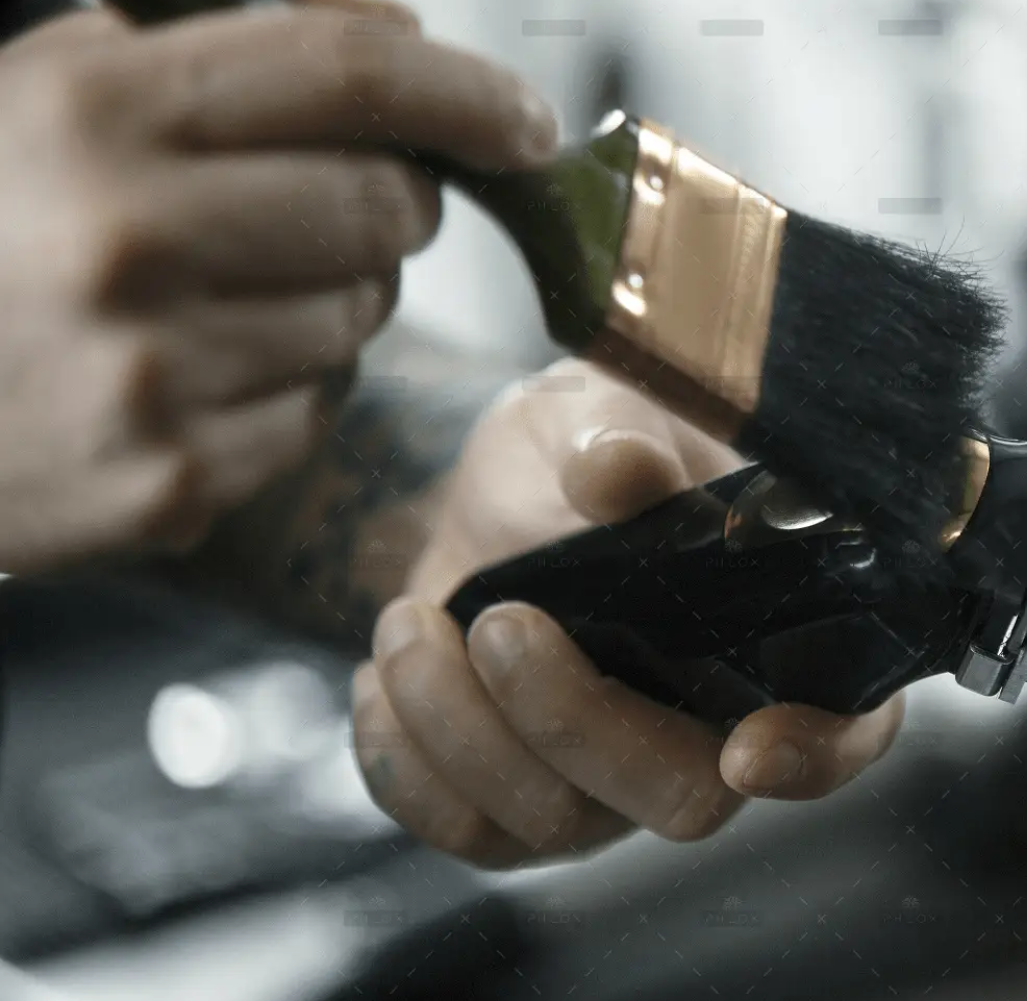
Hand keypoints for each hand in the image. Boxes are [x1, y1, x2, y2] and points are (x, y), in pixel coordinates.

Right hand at [0, 0, 557, 571]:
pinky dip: (286, 389)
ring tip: (220, 295)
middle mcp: (126, 237)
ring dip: (330, 299)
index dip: (465, 93)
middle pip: (385, 206)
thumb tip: (399, 35)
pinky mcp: (170, 480)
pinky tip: (194, 374)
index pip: (348, 75)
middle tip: (333, 209)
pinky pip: (315, 412)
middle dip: (390, 204)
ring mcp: (151, 371)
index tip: (524, 125)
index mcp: (94, 114)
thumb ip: (223, 51)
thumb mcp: (53, 94)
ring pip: (360, 317)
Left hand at [351, 360, 908, 867]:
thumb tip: (611, 475)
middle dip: (576, 722)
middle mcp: (721, 736)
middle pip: (682, 800)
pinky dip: (403, 758)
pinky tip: (386, 674)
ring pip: (557, 823)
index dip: (814, 758)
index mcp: (794, 642)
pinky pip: (464, 831)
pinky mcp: (523, 812)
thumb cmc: (595, 443)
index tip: (751, 748)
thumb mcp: (608, 410)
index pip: (847, 733)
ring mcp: (621, 788)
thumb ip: (623, 438)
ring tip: (408, 620)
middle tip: (501, 622)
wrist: (500, 488)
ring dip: (461, 726)